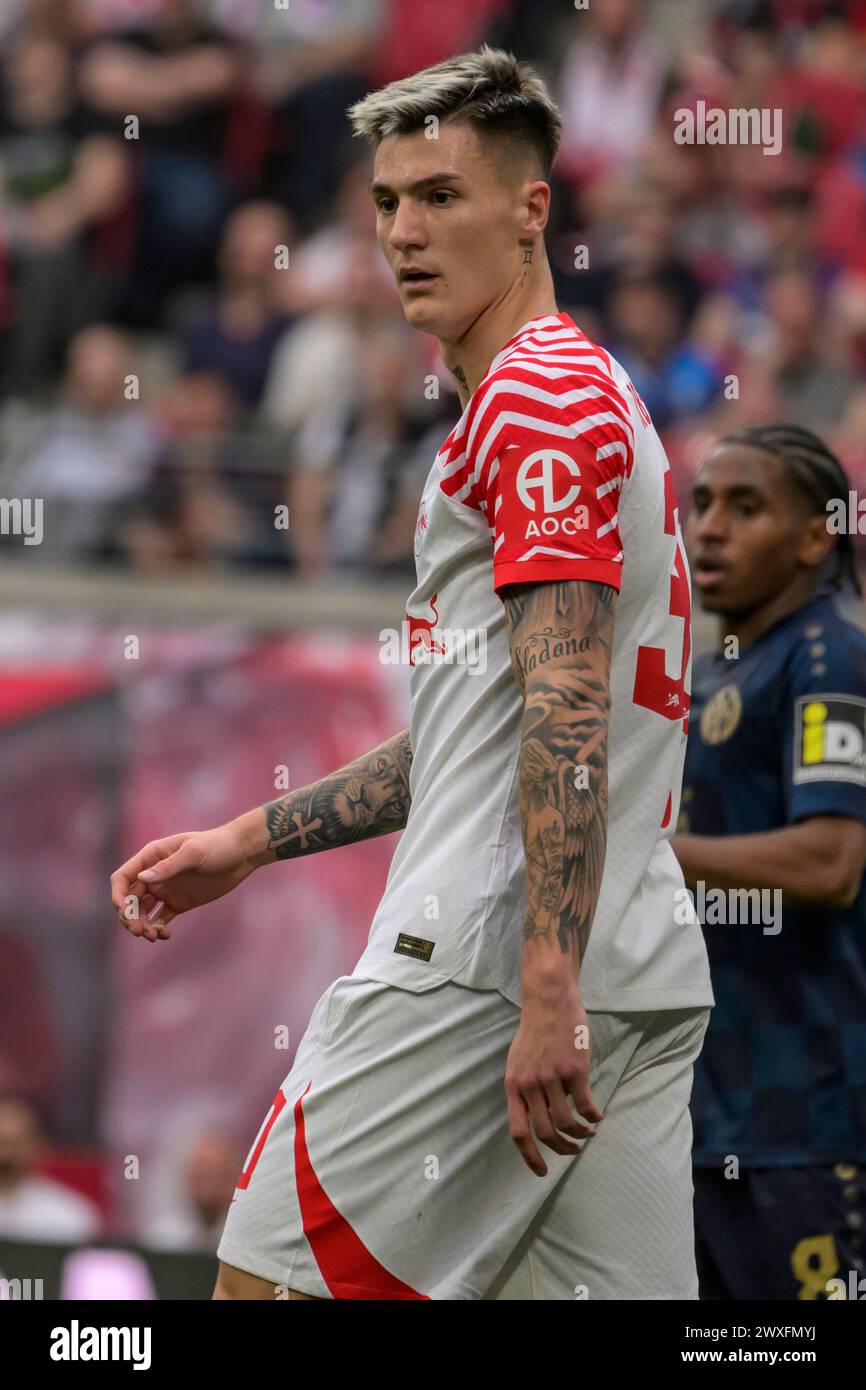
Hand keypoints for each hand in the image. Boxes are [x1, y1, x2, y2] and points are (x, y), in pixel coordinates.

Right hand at [109, 823, 257, 942]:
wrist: (241, 854)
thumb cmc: (217, 846)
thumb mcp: (194, 853)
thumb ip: (169, 866)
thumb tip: (142, 878)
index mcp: (152, 857)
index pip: (123, 877)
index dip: (117, 894)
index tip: (123, 910)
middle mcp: (154, 874)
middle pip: (130, 899)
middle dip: (129, 917)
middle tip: (140, 931)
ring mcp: (165, 889)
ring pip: (143, 912)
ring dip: (142, 925)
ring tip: (153, 936)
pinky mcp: (178, 903)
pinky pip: (160, 919)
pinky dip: (158, 929)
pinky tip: (165, 934)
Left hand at [505, 975, 602, 1176]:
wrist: (549, 1000)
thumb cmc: (535, 1031)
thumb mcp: (518, 1061)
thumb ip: (525, 1089)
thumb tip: (540, 1117)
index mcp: (513, 1084)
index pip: (518, 1132)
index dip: (530, 1157)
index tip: (542, 1172)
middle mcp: (530, 1084)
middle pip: (545, 1132)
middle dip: (561, 1148)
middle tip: (573, 1149)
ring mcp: (552, 1077)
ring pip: (567, 1122)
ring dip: (580, 1133)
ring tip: (589, 1131)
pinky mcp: (574, 1070)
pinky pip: (586, 1105)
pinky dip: (594, 1116)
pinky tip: (598, 1116)